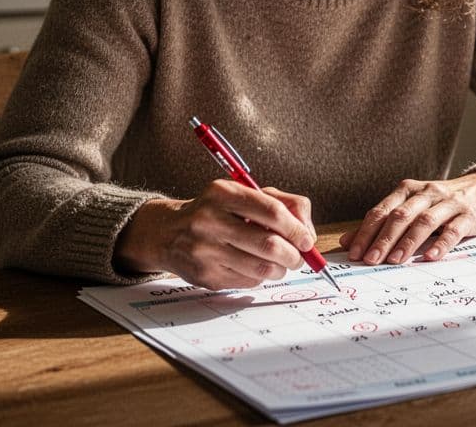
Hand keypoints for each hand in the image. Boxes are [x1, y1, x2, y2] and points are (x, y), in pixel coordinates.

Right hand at [114, 179, 316, 289]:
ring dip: (280, 270)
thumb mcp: (243, 194)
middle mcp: (210, 221)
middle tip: (298, 257)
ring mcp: (205, 250)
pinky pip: (248, 282)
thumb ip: (282, 203)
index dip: (297, 229)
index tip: (306, 240)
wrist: (167, 232)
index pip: (272, 212)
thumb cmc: (216, 211)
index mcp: (223, 193)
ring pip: (262, 269)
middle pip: (269, 245)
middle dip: (294, 255)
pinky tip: (253, 268)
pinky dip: (260, 278)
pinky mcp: (205, 275)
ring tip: (280, 264)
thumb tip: (308, 233)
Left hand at [339, 172, 475, 264]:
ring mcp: (448, 203)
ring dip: (408, 242)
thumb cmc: (441, 203)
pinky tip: (431, 257)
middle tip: (370, 260)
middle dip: (383, 239)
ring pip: (424, 221)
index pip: (382, 211)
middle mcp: (426, 193)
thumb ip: (381, 223)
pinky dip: (441, 244)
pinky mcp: (468, 215)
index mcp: (407, 190)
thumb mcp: (411, 207)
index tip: (353, 252)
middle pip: (400, 215)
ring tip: (395, 261)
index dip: (365, 231)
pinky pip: (453, 230)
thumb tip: (347, 241)